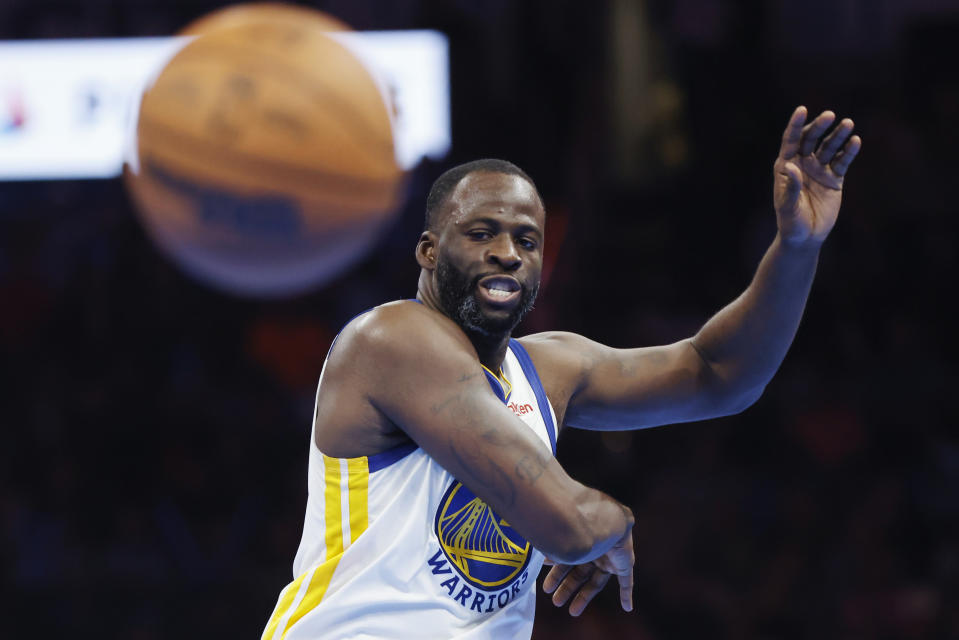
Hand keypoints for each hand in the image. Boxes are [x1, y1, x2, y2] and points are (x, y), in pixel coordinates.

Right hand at [542, 529, 633, 615]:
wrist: (606, 521)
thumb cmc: (582, 529)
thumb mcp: (566, 545)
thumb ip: (556, 553)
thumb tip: (544, 559)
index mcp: (580, 543)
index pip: (567, 563)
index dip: (557, 575)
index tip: (546, 587)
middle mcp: (594, 551)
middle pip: (579, 575)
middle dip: (567, 588)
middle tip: (556, 602)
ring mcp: (609, 559)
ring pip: (596, 582)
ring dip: (584, 597)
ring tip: (572, 612)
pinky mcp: (624, 564)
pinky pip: (627, 581)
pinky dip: (626, 594)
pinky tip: (627, 607)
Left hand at [773, 106, 861, 246]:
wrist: (806, 237)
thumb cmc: (790, 223)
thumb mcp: (787, 206)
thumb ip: (790, 187)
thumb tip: (792, 166)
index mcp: (786, 167)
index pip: (790, 141)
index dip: (795, 125)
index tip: (802, 109)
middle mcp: (802, 164)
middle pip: (811, 140)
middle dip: (819, 127)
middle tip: (831, 116)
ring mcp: (819, 170)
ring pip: (829, 147)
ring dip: (838, 135)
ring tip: (848, 124)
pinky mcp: (834, 178)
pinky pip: (842, 161)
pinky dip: (848, 152)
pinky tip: (855, 142)